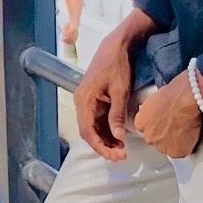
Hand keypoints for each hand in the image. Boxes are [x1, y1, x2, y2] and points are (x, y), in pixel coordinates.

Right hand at [73, 26, 139, 160]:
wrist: (116, 46)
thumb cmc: (117, 65)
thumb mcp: (120, 90)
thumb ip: (117, 114)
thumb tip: (118, 137)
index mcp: (84, 100)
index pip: (87, 131)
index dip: (100, 146)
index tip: (114, 155)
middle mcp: (81, 102)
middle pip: (88, 132)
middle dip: (103, 146)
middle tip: (121, 156)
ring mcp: (86, 101)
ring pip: (93, 127)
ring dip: (105, 139)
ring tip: (121, 149)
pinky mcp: (94, 100)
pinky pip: (97, 120)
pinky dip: (106, 129)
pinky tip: (118, 136)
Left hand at [133, 71, 202, 161]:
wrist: (185, 98)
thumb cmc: (173, 92)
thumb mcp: (154, 98)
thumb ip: (151, 110)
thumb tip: (158, 111)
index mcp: (141, 123)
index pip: (146, 129)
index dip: (156, 126)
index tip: (163, 122)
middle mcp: (148, 136)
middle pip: (156, 140)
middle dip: (164, 134)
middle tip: (175, 125)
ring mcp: (162, 146)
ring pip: (168, 147)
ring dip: (174, 141)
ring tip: (184, 129)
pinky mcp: (176, 151)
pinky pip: (181, 152)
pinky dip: (186, 146)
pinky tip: (190, 136)